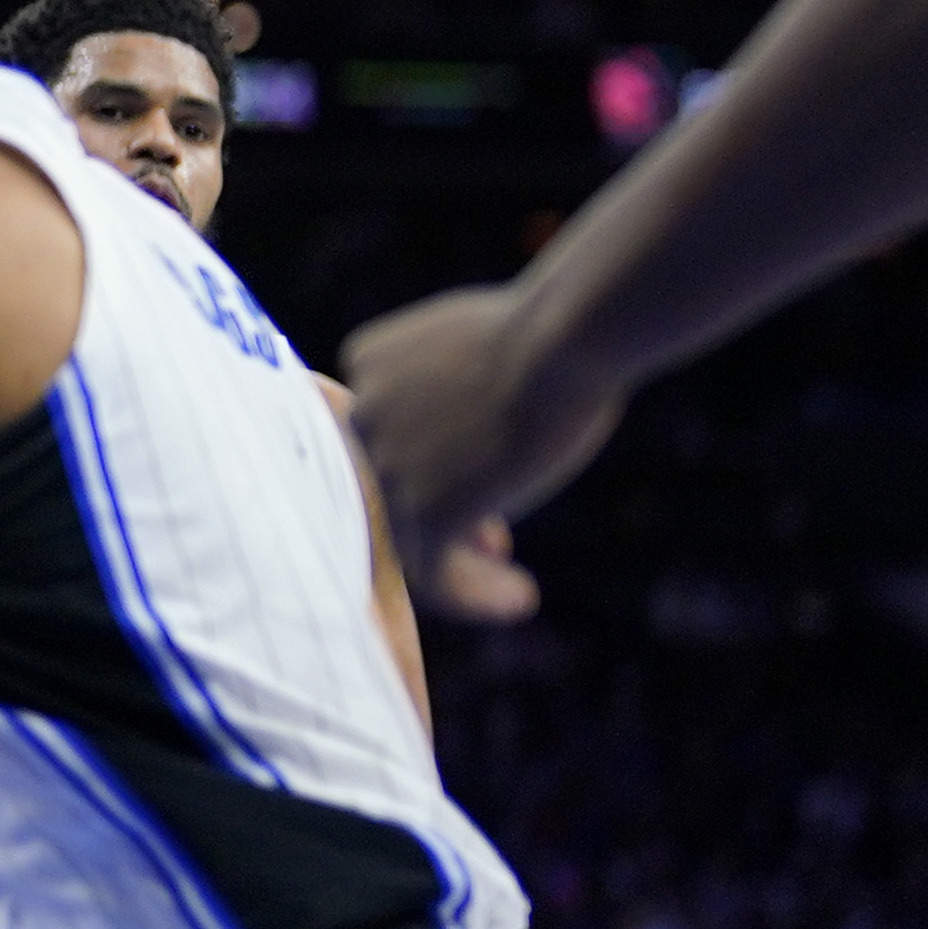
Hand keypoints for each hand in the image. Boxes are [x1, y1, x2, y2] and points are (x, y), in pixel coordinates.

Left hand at [335, 283, 599, 620]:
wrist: (564, 337)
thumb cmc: (546, 330)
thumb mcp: (477, 346)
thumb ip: (452, 387)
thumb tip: (471, 443)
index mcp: (369, 364)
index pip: (388, 433)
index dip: (434, 466)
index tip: (485, 485)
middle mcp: (363, 413)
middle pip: (396, 484)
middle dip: (446, 514)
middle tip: (495, 541)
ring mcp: (389, 462)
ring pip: (410, 535)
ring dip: (461, 566)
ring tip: (514, 590)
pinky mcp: (425, 507)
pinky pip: (433, 572)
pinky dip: (472, 593)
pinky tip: (519, 598)